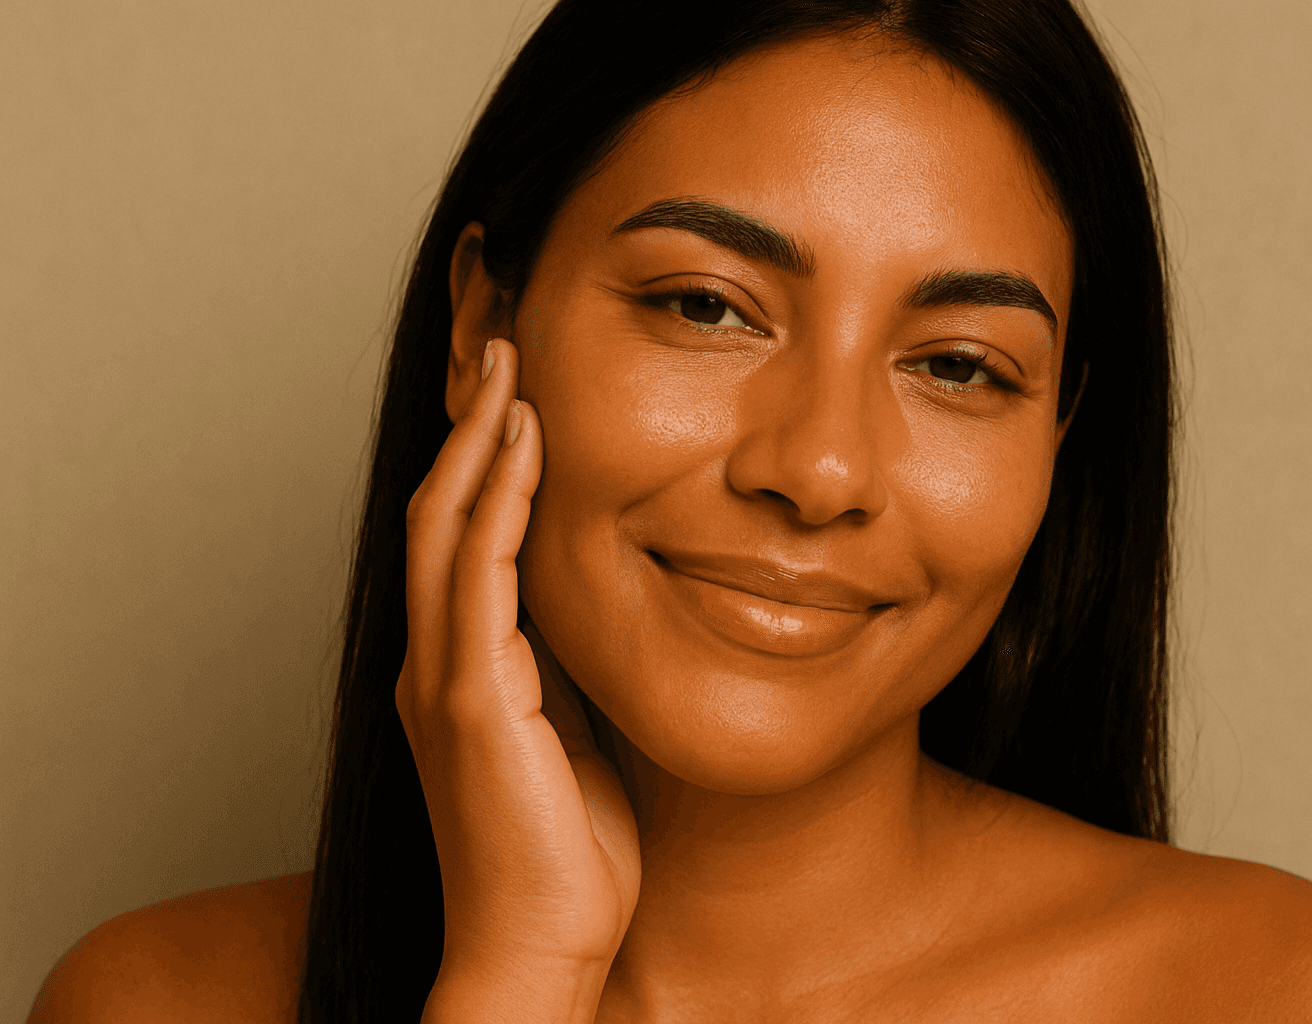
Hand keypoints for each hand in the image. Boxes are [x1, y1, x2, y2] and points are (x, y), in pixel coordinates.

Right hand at [395, 337, 640, 1000]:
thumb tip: (609, 603)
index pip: (459, 531)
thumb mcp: (577, 731)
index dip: (479, 451)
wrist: (543, 945)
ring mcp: (443, 675)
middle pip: (437, 503)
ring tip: (506, 357)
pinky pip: (477, 573)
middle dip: (465, 417)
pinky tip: (523, 437)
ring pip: (444, 521)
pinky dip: (497, 496)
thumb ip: (572, 665)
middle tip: (497, 336)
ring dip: (476, 433)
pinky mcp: (470, 697)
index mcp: (460, 666)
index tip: (516, 384)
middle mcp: (434, 658)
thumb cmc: (569, 851)